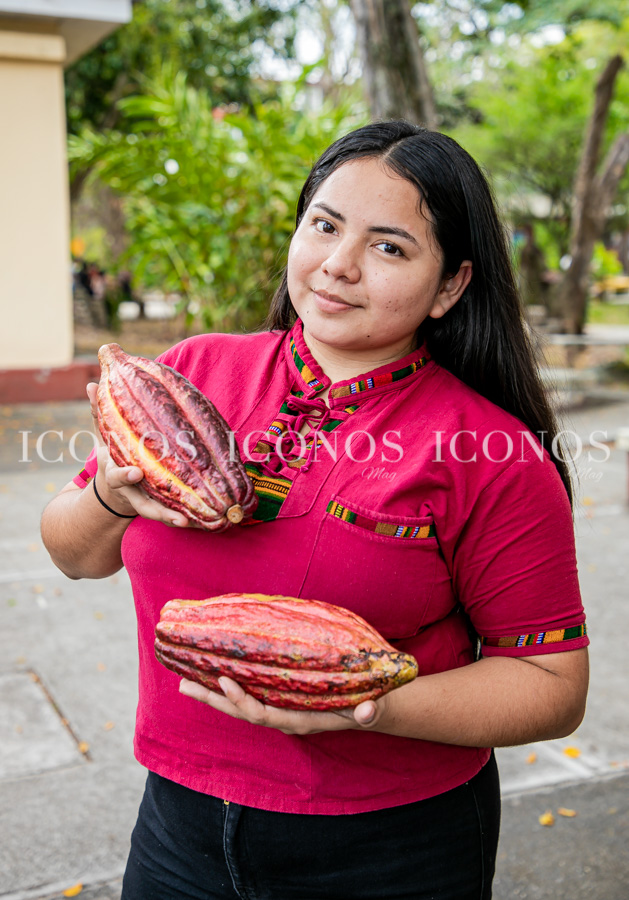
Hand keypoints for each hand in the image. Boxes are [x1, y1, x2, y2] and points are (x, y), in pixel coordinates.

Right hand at [87, 382, 190, 527]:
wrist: (112, 492)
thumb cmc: (113, 457)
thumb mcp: (103, 437)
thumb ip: (98, 413)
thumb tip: (90, 384)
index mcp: (115, 474)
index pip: (117, 476)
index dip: (124, 475)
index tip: (135, 472)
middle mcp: (132, 493)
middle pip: (144, 505)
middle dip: (160, 512)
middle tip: (178, 519)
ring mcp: (145, 503)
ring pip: (160, 514)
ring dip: (175, 519)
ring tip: (192, 522)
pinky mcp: (159, 508)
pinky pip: (171, 515)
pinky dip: (184, 518)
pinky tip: (204, 520)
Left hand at [179, 676, 387, 735]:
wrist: (372, 708)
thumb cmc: (370, 705)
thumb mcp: (372, 708)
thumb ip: (370, 712)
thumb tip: (367, 712)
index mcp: (300, 720)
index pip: (263, 714)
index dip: (242, 700)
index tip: (224, 681)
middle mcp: (285, 717)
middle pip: (242, 712)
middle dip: (213, 699)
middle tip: (183, 684)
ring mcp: (281, 708)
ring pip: (242, 704)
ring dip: (214, 694)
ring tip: (186, 681)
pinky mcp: (282, 697)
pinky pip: (252, 693)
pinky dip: (232, 686)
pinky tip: (216, 673)